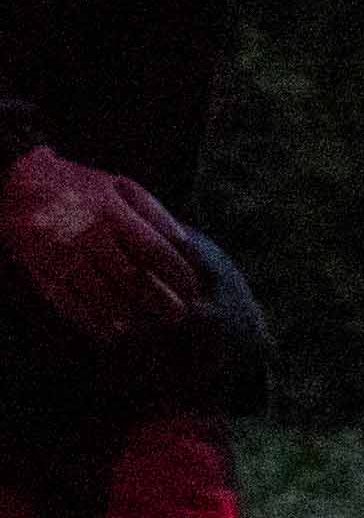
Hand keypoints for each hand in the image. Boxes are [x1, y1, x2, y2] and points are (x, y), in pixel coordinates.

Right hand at [1, 145, 201, 343]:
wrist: (17, 186)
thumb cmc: (78, 186)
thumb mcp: (119, 186)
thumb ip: (153, 211)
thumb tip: (183, 243)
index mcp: (110, 212)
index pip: (152, 249)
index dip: (176, 272)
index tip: (192, 287)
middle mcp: (86, 235)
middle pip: (130, 277)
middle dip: (159, 300)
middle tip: (178, 315)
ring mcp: (61, 256)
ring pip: (100, 295)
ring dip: (127, 314)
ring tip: (147, 325)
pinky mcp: (40, 271)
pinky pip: (67, 303)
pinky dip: (90, 320)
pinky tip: (109, 331)